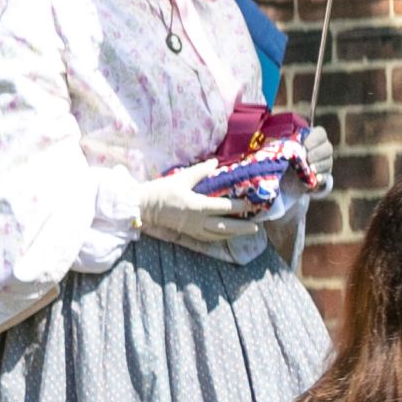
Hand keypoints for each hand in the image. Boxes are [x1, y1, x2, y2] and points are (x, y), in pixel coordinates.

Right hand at [132, 169, 268, 257]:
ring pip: (218, 235)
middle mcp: (198, 221)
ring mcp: (193, 229)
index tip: (253, 205)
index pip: (225, 208)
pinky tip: (228, 236)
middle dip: (243, 227)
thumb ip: (201, 171)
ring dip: (234, 234)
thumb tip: (215, 162)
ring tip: (247, 231)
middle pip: (226, 227)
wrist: (143, 207)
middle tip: (258, 227)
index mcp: (198, 206)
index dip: (241, 207)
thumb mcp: (182, 178)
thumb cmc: (161, 191)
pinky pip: (208, 238)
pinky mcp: (188, 234)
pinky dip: (221, 237)